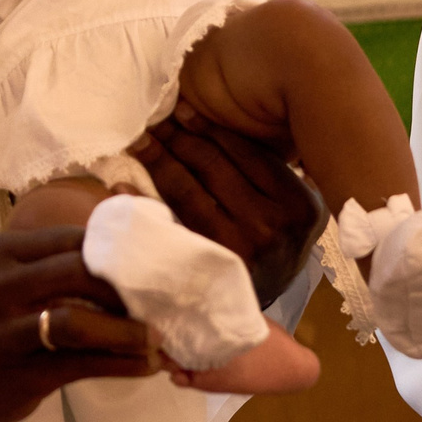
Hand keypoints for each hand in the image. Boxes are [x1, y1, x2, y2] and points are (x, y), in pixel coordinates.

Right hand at [0, 226, 158, 421]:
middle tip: (162, 304)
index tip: (155, 266)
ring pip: (79, 320)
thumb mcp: (5, 278)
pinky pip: (77, 365)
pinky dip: (118, 364)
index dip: (122, 251)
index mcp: (5, 251)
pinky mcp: (14, 371)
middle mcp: (2, 282)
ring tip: (157, 340)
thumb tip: (125, 263)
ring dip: (128, 330)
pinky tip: (142, 367)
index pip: (75, 237)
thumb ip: (51, 266)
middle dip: (129, 289)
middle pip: (80, 270)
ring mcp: (5, 329)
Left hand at [132, 103, 325, 304]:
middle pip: (214, 166)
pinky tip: (123, 183)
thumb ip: (272, 172)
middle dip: (178, 136)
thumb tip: (225, 121)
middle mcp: (272, 225)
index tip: (179, 108)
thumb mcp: (291, 209)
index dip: (207, 126)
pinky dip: (142, 201)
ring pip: (189, 189)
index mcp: (298, 203)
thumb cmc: (270, 250)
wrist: (254, 313)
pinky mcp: (206, 267)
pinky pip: (168, 223)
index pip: (244, 151)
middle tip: (152, 118)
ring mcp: (239, 249)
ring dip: (159, 159)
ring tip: (139, 140)